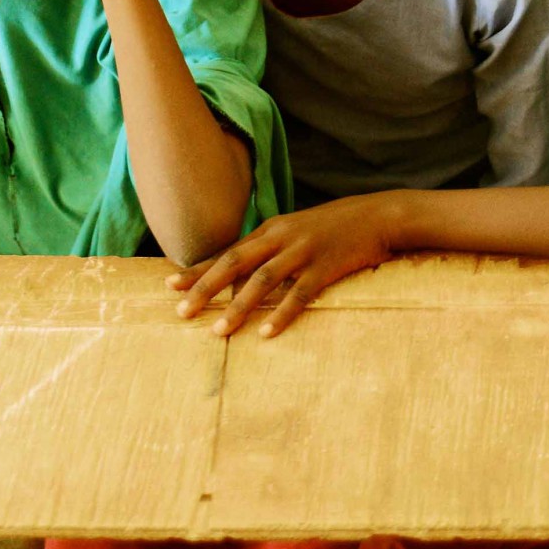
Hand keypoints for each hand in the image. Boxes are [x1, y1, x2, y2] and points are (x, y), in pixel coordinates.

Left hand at [168, 193, 411, 337]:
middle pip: (235, 263)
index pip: (227, 252)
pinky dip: (281, 313)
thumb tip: (243, 272)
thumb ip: (270, 248)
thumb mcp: (296, 231)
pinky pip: (300, 293)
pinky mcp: (326, 266)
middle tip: (182, 311)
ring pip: (262, 280)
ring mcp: (303, 251)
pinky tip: (267, 332)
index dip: (199, 269)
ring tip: (219, 331)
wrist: (378, 215)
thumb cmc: (334, 227)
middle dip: (206, 288)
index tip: (170, 285)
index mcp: (270, 230)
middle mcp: (281, 237)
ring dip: (238, 307)